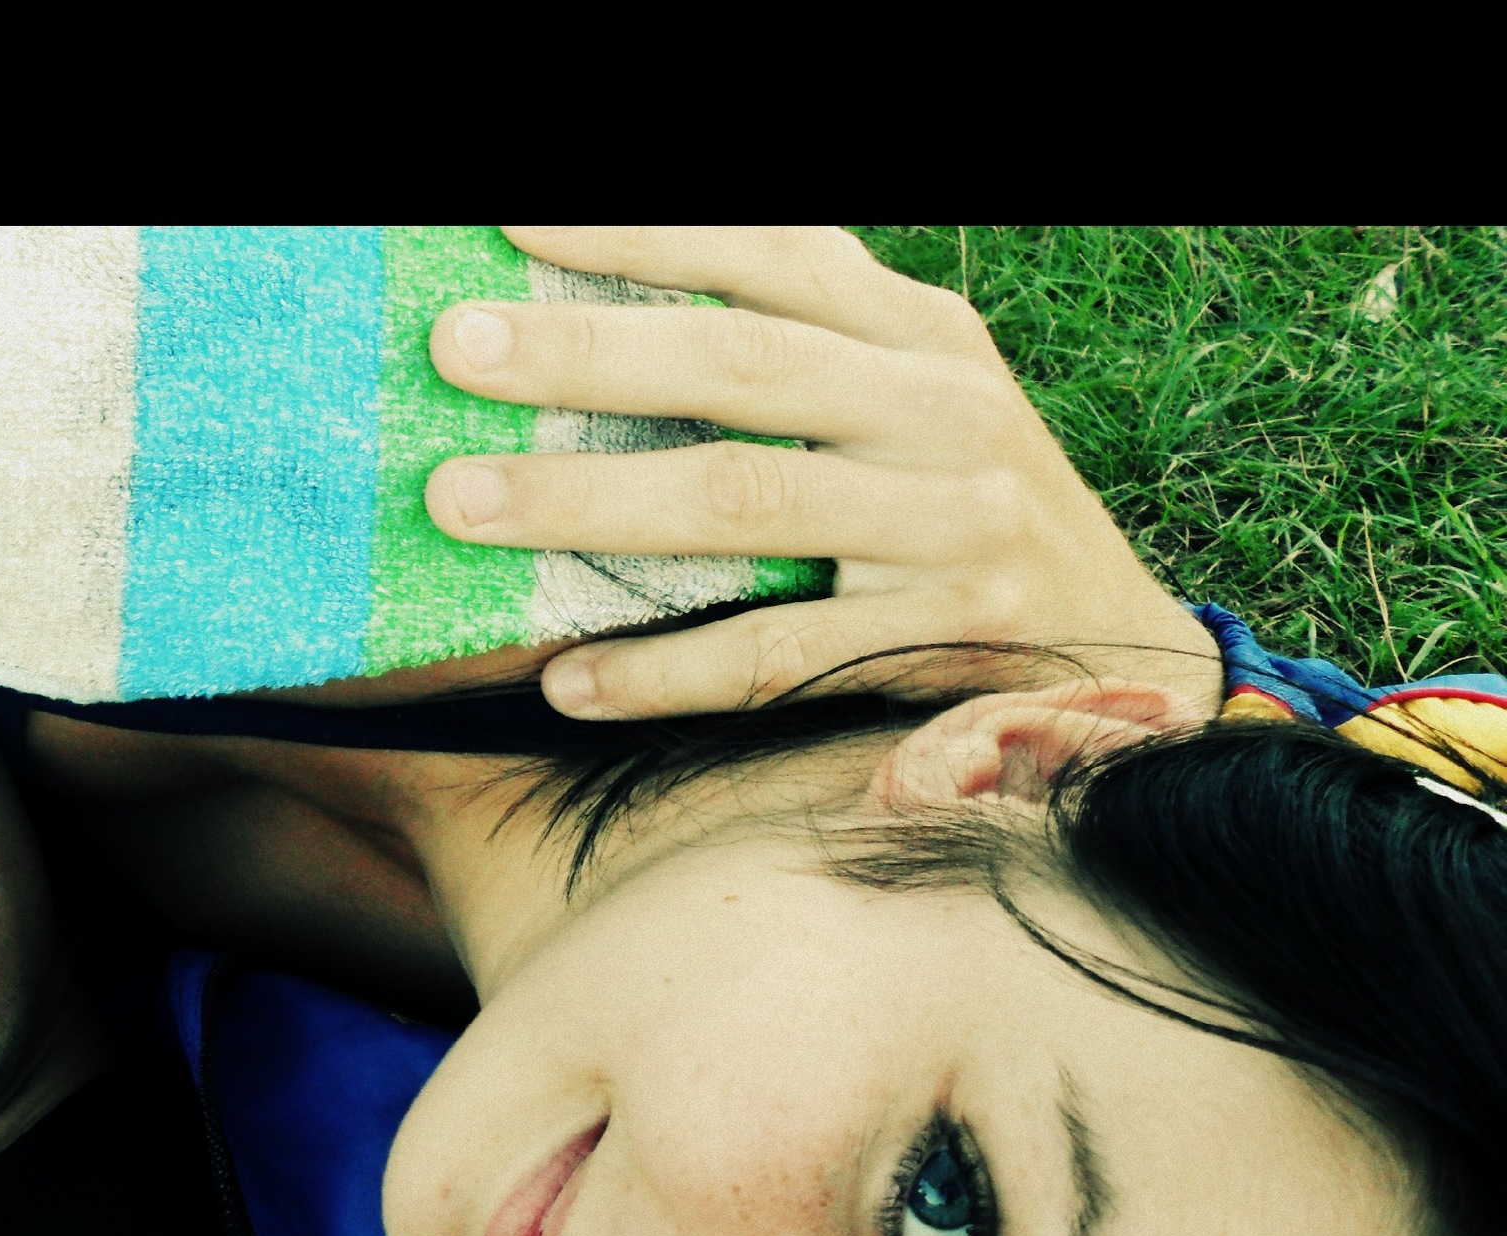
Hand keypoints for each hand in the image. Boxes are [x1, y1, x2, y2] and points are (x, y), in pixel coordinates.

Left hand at [422, 227, 1220, 719]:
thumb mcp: (910, 390)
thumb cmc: (961, 501)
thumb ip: (797, 341)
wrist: (1118, 646)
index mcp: (918, 330)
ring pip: (744, 503)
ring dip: (589, 500)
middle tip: (451, 347)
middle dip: (584, 351)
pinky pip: (776, 657)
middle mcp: (939, 408)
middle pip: (738, 365)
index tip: (509, 221)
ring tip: (459, 502)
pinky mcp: (942, 639)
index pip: (766, 252)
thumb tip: (615, 308)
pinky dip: (664, 671)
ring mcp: (949, 524)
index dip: (639, 232)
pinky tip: (566, 680)